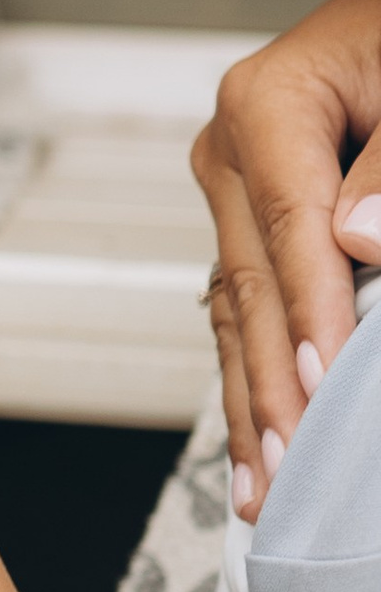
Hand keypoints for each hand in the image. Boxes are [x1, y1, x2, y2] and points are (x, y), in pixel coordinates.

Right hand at [192, 0, 380, 516]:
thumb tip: (362, 243)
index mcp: (265, 103)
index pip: (293, 230)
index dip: (314, 314)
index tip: (326, 386)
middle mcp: (228, 148)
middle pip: (248, 285)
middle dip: (271, 385)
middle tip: (292, 471)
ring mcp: (230, 186)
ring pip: (234, 311)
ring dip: (252, 403)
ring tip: (265, 488)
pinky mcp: (249, 218)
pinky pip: (243, 308)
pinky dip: (253, 376)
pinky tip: (261, 444)